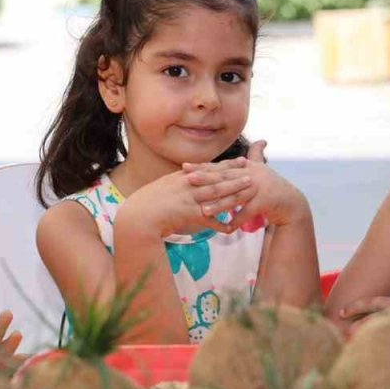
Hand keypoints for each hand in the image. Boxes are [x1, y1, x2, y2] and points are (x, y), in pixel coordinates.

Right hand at [120, 156, 257, 237]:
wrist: (137, 216)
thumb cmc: (147, 203)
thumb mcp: (164, 187)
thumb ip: (179, 182)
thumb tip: (190, 177)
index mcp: (183, 177)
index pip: (209, 169)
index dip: (227, 166)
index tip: (242, 161)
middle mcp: (187, 185)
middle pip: (216, 179)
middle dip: (235, 175)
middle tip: (252, 172)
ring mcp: (188, 199)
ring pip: (216, 195)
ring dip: (234, 193)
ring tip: (250, 190)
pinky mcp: (187, 214)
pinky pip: (207, 220)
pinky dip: (220, 224)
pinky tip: (232, 227)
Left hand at [189, 141, 308, 230]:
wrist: (291, 202)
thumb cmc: (272, 186)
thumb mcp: (262, 168)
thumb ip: (256, 154)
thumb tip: (259, 140)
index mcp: (246, 167)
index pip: (220, 167)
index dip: (203, 167)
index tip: (185, 167)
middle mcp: (251, 175)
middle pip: (225, 178)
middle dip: (206, 179)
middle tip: (188, 180)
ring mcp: (259, 188)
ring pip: (235, 197)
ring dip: (219, 205)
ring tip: (203, 210)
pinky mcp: (265, 203)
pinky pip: (248, 213)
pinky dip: (238, 221)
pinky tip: (226, 228)